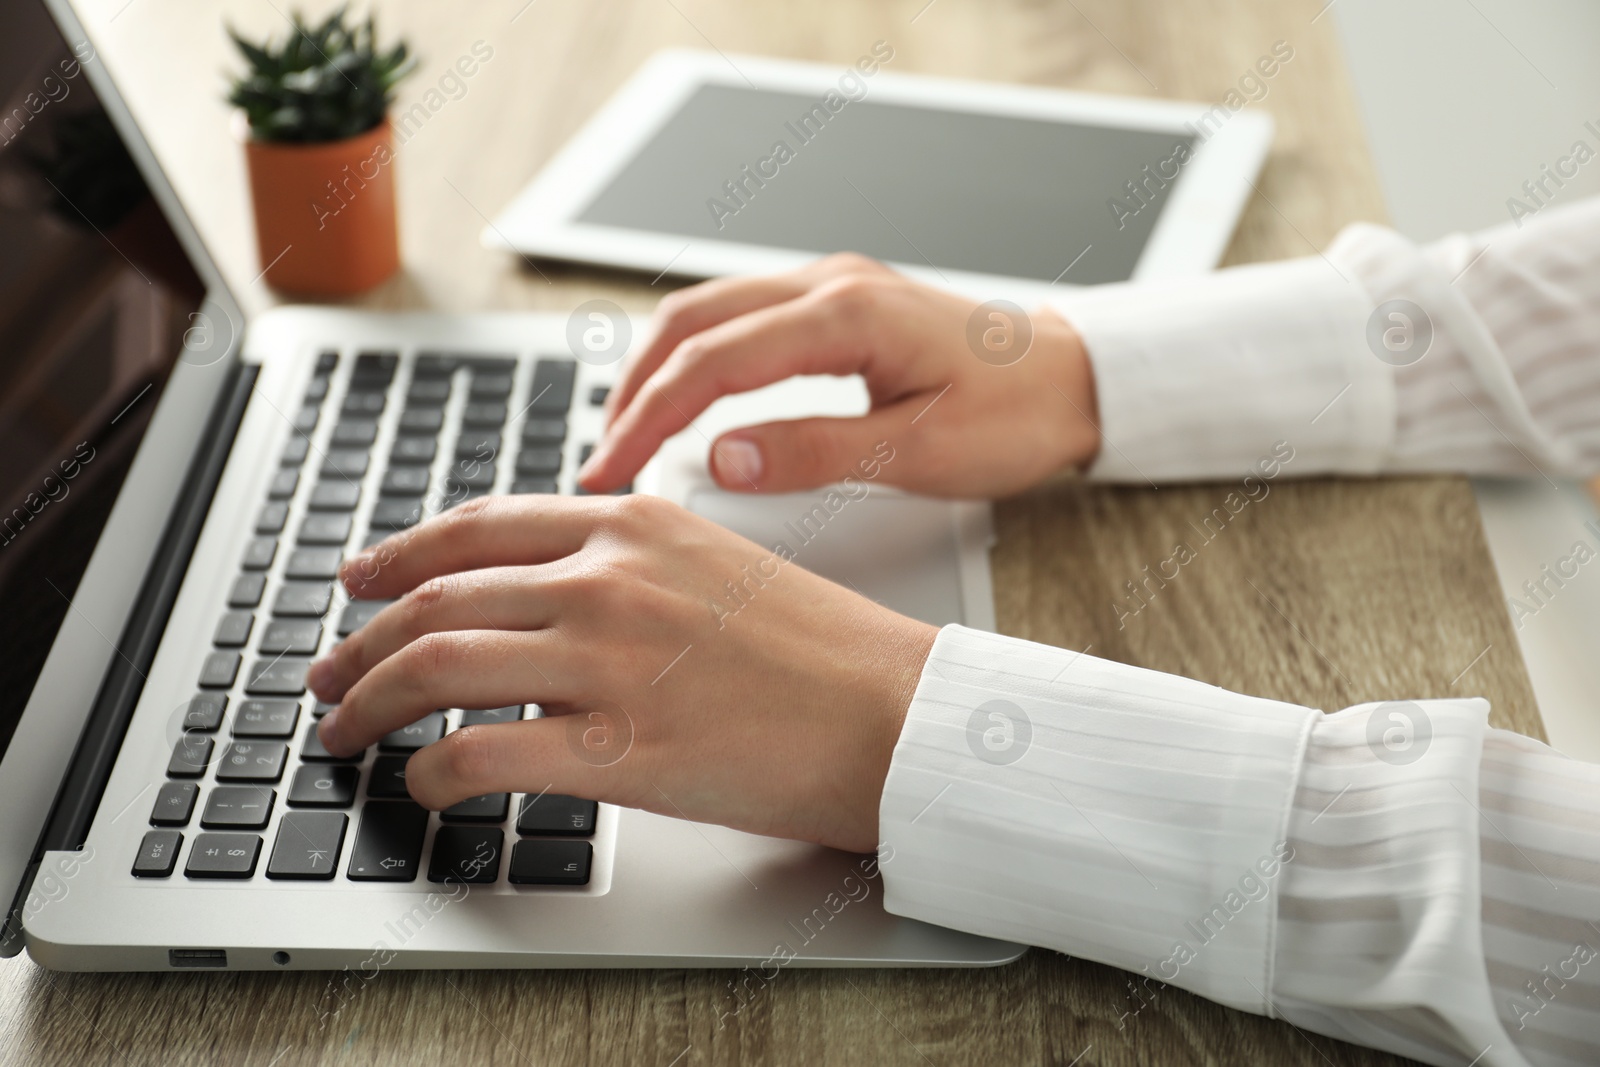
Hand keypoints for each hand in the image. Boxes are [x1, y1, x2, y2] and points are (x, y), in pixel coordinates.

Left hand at [308, 493, 937, 852]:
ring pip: (436, 667)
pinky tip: (427, 788)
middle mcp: (607, 578)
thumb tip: (542, 593)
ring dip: (370, 704)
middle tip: (330, 675)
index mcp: (630, 523)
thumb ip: (624, 562)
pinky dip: (432, 773)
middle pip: (436, 599)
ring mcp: (610, 660)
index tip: (359, 581)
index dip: (397, 557)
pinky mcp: (621, 748)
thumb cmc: (819, 645)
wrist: (892, 710)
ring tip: (348, 732)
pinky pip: (482, 754)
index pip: (475, 527)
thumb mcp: (713, 562)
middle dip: (360, 643)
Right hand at [579, 253, 1100, 496]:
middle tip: (601, 459)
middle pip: (691, 321)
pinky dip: (695, 357)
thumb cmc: (1015, 414)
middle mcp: (829, 283)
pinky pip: (741, 317)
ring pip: (708, 312)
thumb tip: (721, 459)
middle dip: (633, 390)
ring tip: (624, 434)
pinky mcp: (836, 302)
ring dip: (657, 369)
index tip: (610, 470)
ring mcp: (830, 285)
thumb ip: (814, 453)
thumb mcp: (918, 451)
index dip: (648, 417)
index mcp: (848, 314)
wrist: (1073, 380)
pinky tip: (679, 399)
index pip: (713, 360)